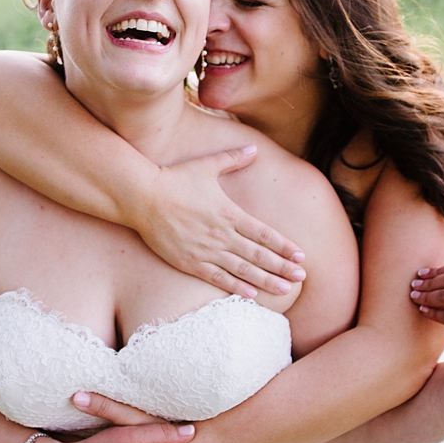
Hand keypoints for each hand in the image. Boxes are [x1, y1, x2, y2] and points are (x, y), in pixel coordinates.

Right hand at [132, 145, 306, 297]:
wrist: (142, 197)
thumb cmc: (174, 179)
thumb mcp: (206, 165)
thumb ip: (232, 159)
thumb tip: (254, 148)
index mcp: (229, 213)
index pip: (264, 234)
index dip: (284, 246)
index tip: (301, 256)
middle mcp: (221, 234)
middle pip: (258, 255)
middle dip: (282, 267)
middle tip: (301, 278)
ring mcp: (205, 250)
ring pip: (242, 270)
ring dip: (265, 281)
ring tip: (285, 290)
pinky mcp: (189, 262)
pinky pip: (217, 278)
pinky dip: (235, 287)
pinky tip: (250, 294)